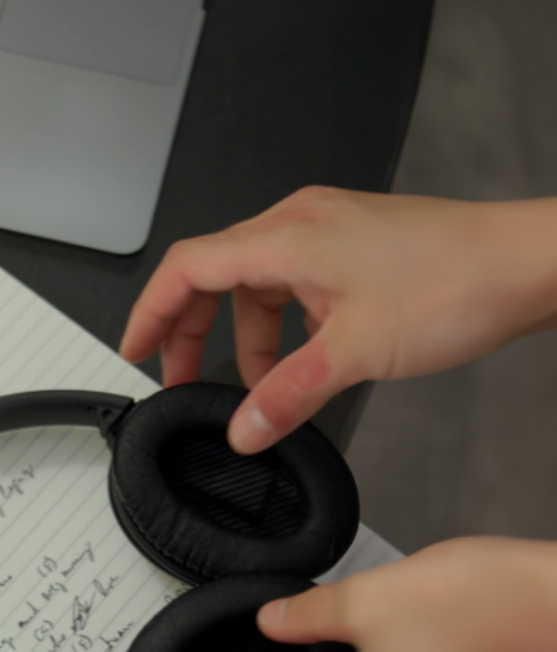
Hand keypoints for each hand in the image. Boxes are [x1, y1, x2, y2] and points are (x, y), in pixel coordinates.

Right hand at [120, 187, 556, 452]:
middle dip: (193, 333)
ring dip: (248, 339)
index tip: (134, 351)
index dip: (152, 313)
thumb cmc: (459, 281)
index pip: (187, 268)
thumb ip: (288, 394)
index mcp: (286, 235)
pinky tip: (302, 362)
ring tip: (260, 388)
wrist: (531, 261)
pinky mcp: (350, 249)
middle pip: (213, 275)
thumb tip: (245, 427)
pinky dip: (284, 328)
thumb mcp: (357, 351)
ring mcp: (326, 233)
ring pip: (255, 286)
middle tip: (185, 380)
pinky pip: (292, 288)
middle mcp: (299, 224)